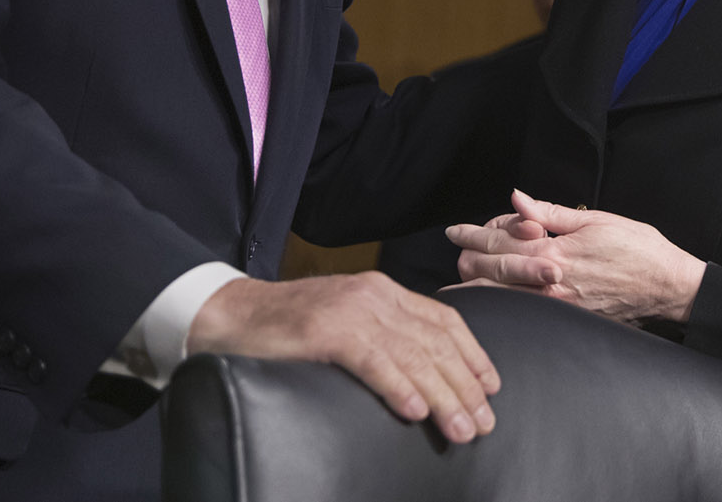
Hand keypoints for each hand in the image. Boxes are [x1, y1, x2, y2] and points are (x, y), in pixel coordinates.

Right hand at [186, 271, 498, 443]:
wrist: (230, 316)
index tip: (491, 388)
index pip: (444, 320)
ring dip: (443, 396)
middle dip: (465, 386)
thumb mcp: (347, 321)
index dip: (473, 355)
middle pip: (436, 342)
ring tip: (462, 429)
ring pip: (412, 355)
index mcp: (383, 291)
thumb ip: (383, 335)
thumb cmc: (289, 330)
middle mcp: (373, 294)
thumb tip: (426, 374)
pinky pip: (373, 360)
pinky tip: (416, 411)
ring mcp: (350, 310)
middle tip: (484, 424)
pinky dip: (399, 386)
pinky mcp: (325, 330)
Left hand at [447, 189, 705, 325]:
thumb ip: (551, 213)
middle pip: (492, 273)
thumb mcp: (596, 220)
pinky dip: (505, 303)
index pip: (500, 243)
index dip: (473, 235)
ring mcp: (558, 305)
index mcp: (554, 252)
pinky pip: (526, 311)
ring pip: (504, 297)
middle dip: (469, 260)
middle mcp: (550, 282)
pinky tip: (494, 301)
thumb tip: (518, 200)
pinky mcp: (568, 319)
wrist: (669, 287)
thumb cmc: (639, 249)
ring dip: (480, 285)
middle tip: (457, 251)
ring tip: (460, 278)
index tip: (454, 231)